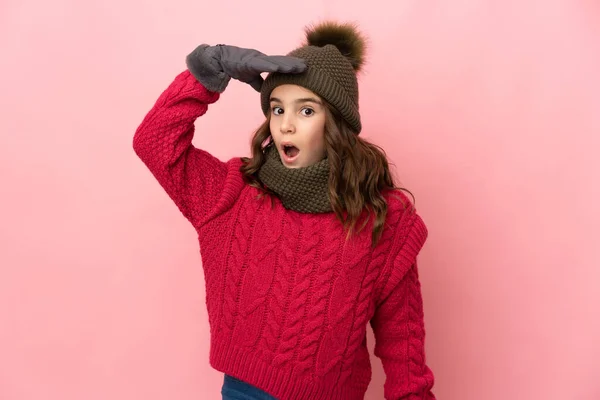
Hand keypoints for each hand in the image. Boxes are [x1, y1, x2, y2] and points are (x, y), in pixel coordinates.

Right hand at [186, 44, 306, 92]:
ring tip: (299, 67)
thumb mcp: (250, 77)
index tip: (304, 69)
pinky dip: (272, 66)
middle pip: (282, 62)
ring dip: (288, 65)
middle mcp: (263, 59)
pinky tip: (281, 68)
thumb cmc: (234, 66)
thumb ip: (258, 83)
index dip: (292, 67)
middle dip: (295, 64)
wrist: (220, 60)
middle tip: (308, 66)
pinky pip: (262, 64)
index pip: (281, 65)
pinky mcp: (249, 61)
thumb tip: (265, 91)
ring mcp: (257, 59)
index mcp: (264, 63)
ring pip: (275, 62)